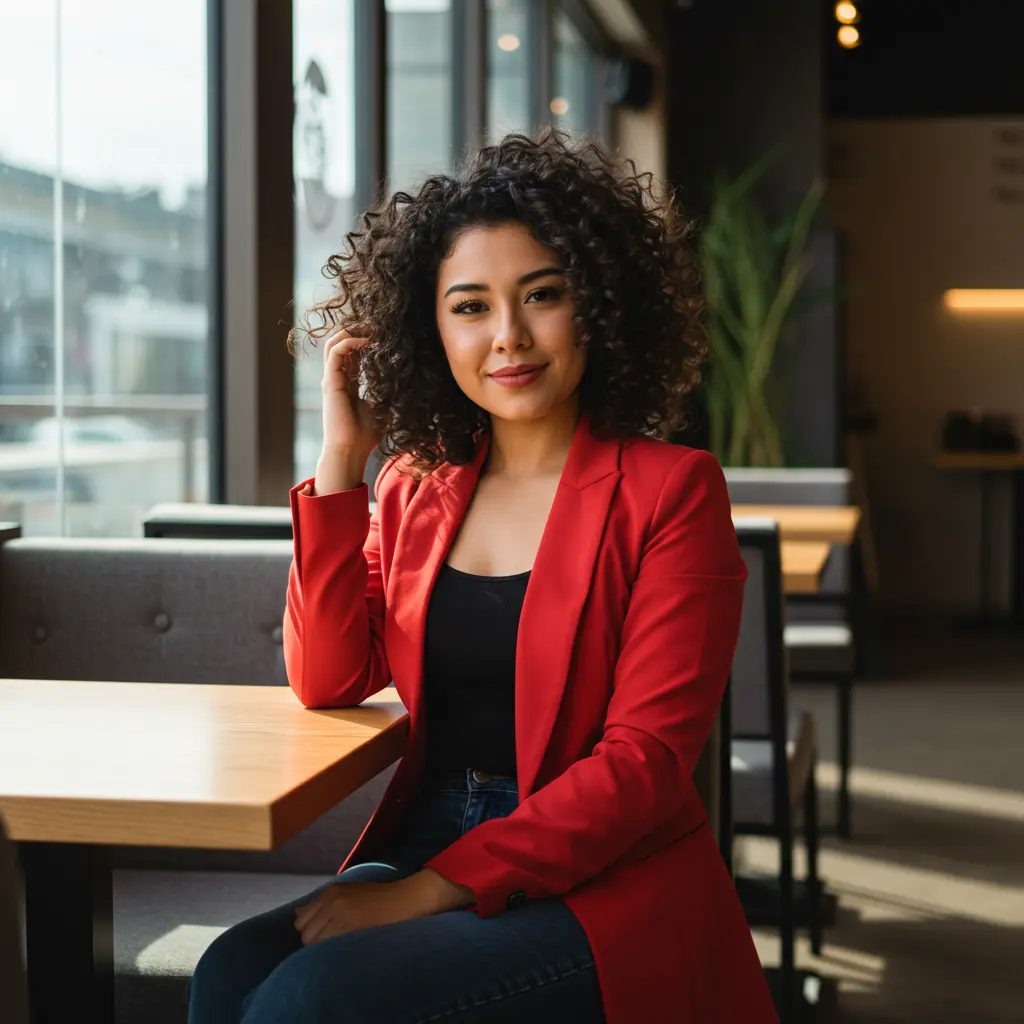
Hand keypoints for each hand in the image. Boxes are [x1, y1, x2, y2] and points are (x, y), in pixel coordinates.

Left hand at [294, 870, 474, 944]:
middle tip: (337, 941)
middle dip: (316, 942)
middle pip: (306, 934)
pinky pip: (330, 947)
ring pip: (315, 944)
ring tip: (344, 945)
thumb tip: (297, 914)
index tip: (326, 934)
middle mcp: (333, 901)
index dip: (311, 931)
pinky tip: (348, 947)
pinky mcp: (353, 927)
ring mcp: (343, 914)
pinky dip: (334, 952)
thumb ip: (322, 904)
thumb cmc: (379, 900)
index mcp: (331, 892)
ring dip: (325, 949)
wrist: (408, 899)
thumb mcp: (348, 894)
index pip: (301, 921)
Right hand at [315, 328, 380, 493]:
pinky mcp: (330, 382)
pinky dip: (350, 341)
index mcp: (348, 383)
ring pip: (334, 343)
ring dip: (351, 331)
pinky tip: (368, 340)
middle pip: (340, 343)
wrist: (350, 451)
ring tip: (371, 327)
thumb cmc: (366, 436)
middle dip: (356, 330)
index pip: (352, 352)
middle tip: (378, 324)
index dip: (365, 339)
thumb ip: (388, 395)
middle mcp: (337, 378)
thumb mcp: (383, 409)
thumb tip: (409, 386)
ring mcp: (331, 379)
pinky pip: (336, 352)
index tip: (385, 334)